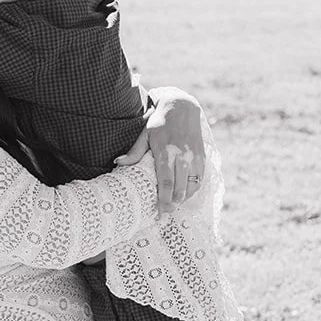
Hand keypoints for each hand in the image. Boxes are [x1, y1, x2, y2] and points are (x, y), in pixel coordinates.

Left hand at [123, 86, 205, 213]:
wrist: (182, 107)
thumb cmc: (160, 122)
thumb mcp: (145, 134)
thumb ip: (134, 151)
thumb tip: (118, 163)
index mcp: (166, 151)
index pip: (166, 182)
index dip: (163, 199)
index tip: (159, 211)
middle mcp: (182, 156)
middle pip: (179, 189)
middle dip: (173, 204)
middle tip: (165, 213)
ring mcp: (194, 157)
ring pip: (191, 187)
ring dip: (183, 199)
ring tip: (174, 205)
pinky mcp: (202, 158)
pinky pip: (199, 180)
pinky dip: (192, 191)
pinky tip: (184, 195)